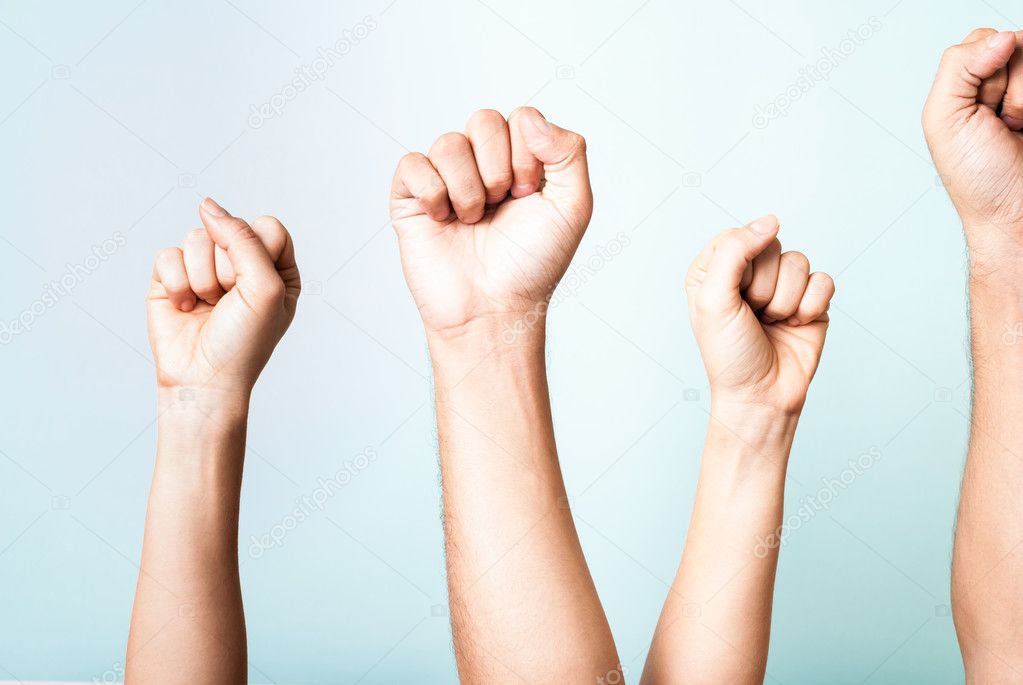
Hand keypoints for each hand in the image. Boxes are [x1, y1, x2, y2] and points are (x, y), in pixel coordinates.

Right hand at [147, 198, 299, 394]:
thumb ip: (243, 238)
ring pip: (197, 238)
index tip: (254, 285)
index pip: (267, 227)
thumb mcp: (264, 288)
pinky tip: (185, 307)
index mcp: (276, 268)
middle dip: (227, 270)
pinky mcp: (172, 277)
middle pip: (229, 229)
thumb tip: (208, 205)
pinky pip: (168, 254)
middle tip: (229, 303)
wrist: (203, 380)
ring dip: (202, 279)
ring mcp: (205, 269)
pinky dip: (177, 284)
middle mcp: (241, 264)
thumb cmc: (243, 342)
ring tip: (208, 306)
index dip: (256, 251)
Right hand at [390, 107, 591, 336]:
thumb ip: (569, 151)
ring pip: (449, 143)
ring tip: (474, 221)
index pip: (520, 118)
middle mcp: (480, 164)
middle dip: (499, 168)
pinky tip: (444, 220)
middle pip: (484, 120)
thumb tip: (528, 118)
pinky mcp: (410, 198)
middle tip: (502, 207)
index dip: (528, 155)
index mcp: (519, 160)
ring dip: (469, 189)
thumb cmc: (532, 265)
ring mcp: (444, 179)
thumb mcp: (573, 206)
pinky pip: (413, 164)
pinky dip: (433, 193)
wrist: (494, 308)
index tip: (528, 196)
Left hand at [685, 216, 834, 413]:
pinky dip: (811, 307)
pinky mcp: (811, 300)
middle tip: (752, 316)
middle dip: (764, 287)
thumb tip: (771, 220)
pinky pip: (823, 280)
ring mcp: (782, 286)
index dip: (741, 268)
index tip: (732, 298)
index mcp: (715, 269)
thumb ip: (735, 252)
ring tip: (772, 323)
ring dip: (786, 301)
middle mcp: (749, 273)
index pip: (738, 237)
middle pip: (771, 246)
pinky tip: (796, 325)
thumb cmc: (730, 354)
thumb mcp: (714, 300)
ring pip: (799, 262)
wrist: (762, 396)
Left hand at [923, 29, 1022, 260]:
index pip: (984, 40)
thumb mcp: (944, 119)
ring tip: (1018, 129)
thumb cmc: (977, 179)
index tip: (978, 108)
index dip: (981, 69)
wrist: (1014, 215)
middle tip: (1000, 123)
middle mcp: (1007, 84)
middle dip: (1006, 84)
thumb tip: (1001, 37)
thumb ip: (958, 68)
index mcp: (972, 84)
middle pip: (1017, 43)